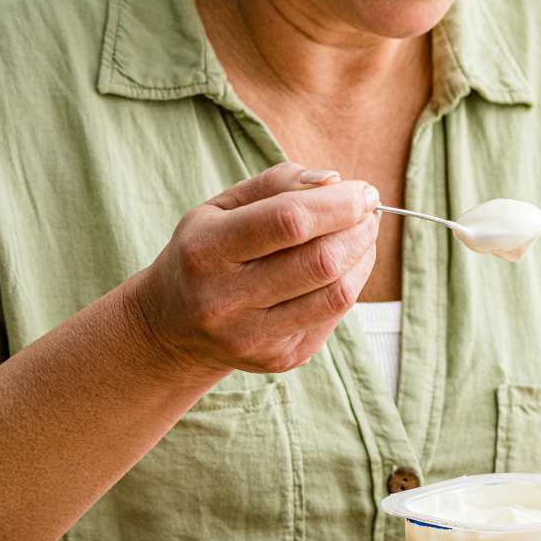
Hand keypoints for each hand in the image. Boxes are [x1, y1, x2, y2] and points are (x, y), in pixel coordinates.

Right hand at [133, 162, 379, 375]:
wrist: (172, 327)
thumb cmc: (206, 253)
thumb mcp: (221, 207)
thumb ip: (276, 184)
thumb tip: (334, 181)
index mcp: (206, 251)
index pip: (289, 221)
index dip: (338, 203)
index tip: (363, 190)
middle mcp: (225, 300)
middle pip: (320, 261)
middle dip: (359, 228)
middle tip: (368, 210)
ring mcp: (253, 336)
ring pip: (337, 294)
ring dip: (364, 255)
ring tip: (362, 233)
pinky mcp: (279, 359)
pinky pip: (334, 316)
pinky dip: (351, 282)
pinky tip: (343, 265)